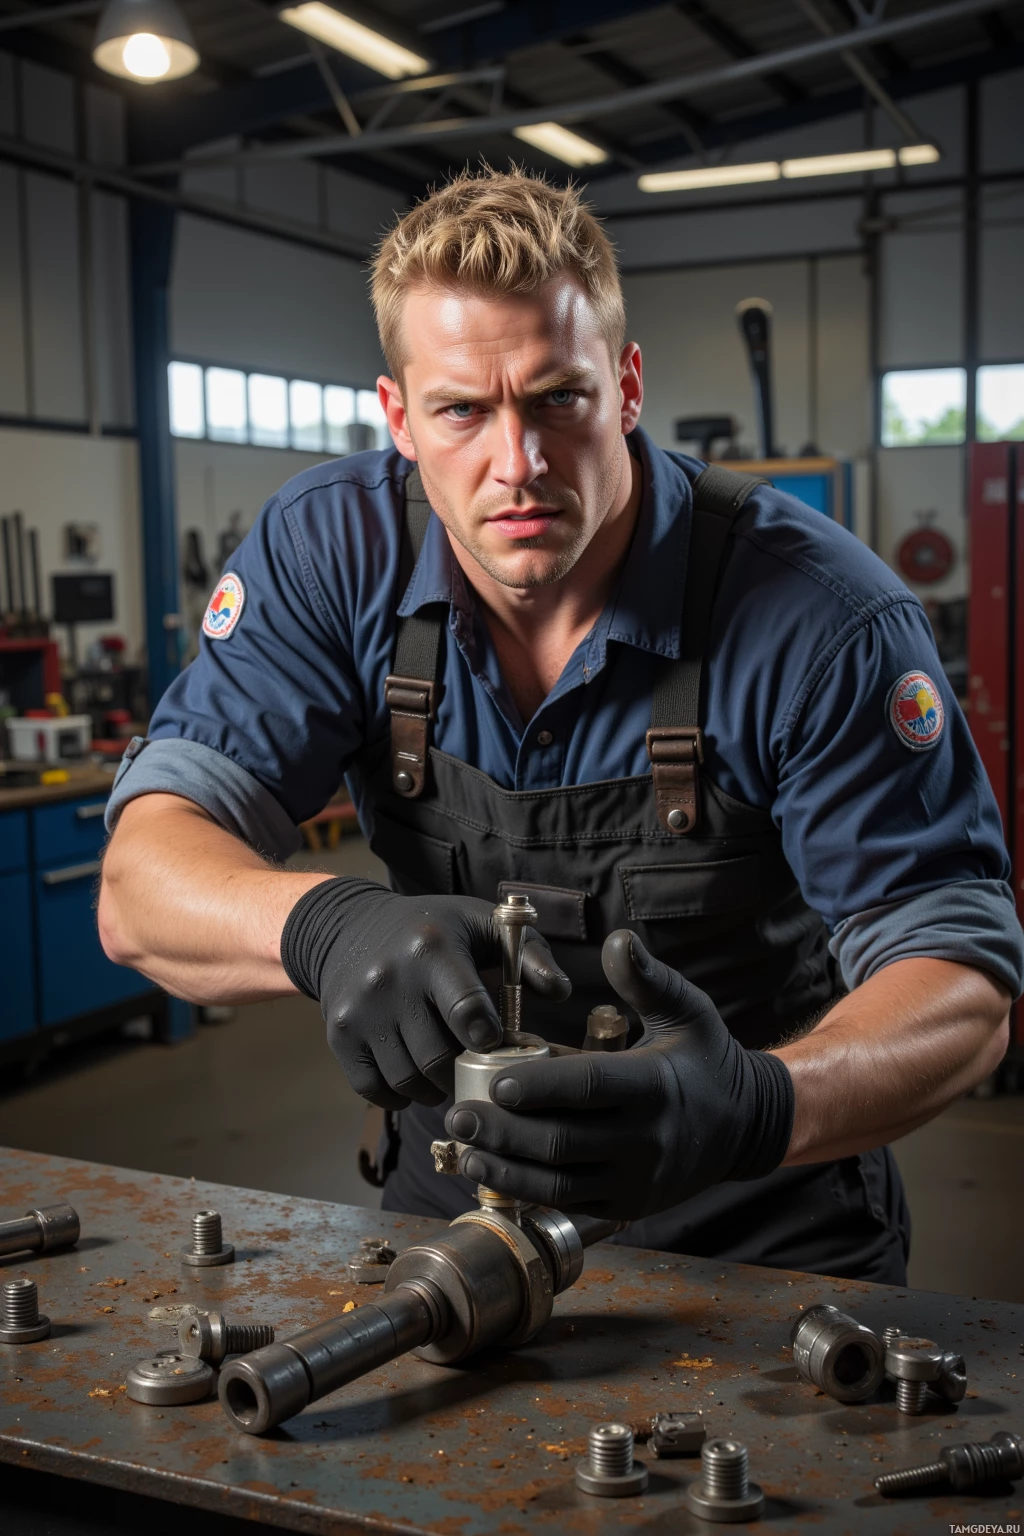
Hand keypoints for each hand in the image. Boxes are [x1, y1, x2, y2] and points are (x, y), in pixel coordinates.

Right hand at [281, 879, 570, 1109]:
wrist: (349, 927)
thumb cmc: (433, 929)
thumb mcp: (482, 923)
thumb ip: (529, 954)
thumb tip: (562, 992)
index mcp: (431, 949)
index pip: (467, 1011)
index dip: (490, 1040)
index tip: (498, 1043)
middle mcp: (389, 980)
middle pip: (439, 1058)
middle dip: (467, 1071)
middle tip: (480, 1067)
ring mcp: (358, 1011)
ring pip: (409, 1080)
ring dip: (437, 1088)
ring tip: (450, 1072)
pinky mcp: (339, 1036)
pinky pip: (376, 1090)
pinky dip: (402, 1095)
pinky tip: (416, 1077)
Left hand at [444, 929, 793, 1218]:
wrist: (744, 1126)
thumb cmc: (705, 1059)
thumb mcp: (687, 1011)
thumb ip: (648, 979)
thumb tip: (617, 939)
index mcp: (655, 1086)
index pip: (589, 1087)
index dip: (540, 1086)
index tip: (496, 1080)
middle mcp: (646, 1140)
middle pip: (562, 1141)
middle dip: (504, 1131)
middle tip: (457, 1116)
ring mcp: (637, 1179)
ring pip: (558, 1182)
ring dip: (506, 1168)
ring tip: (465, 1149)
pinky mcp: (628, 1204)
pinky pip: (569, 1203)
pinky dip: (527, 1191)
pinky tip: (494, 1172)